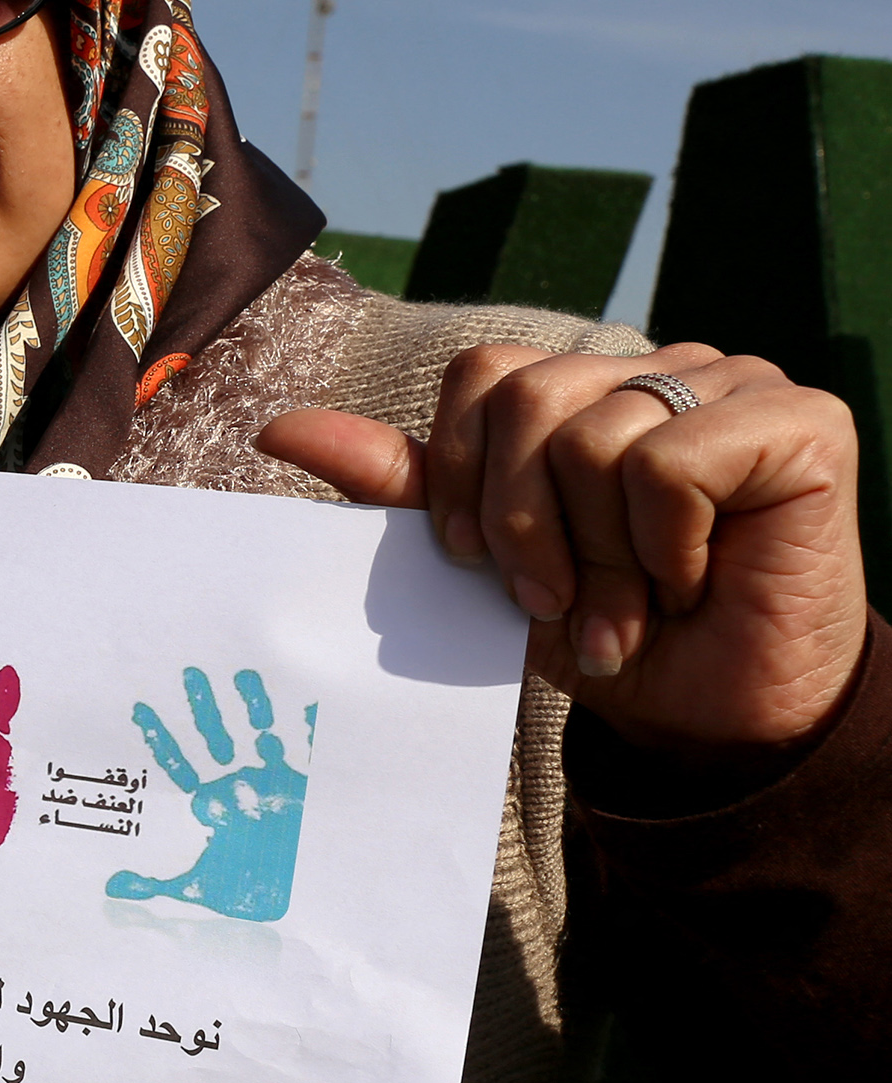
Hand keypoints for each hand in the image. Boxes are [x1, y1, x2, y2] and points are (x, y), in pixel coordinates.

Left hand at [108, 668, 311, 922]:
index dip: (160, 738)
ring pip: (256, 733)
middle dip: (203, 707)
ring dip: (250, 704)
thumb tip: (111, 887)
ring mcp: (270, 779)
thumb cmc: (246, 889)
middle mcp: (237, 781)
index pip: (178, 762)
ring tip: (241, 674)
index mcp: (209, 799)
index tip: (139, 709)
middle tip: (189, 672)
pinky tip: (304, 699)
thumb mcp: (197, 887)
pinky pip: (304, 749)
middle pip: (215, 737)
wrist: (296, 899)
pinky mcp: (305, 785)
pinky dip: (305, 725)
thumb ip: (155, 883)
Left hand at [261, 344, 865, 761]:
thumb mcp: (489, 558)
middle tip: (555, 601)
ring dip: (599, 558)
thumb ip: (406, 486)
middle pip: (529, 401)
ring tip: (629, 609)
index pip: (485, 376)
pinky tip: (694, 582)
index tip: (478, 562)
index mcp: (590, 385)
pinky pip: (672, 462)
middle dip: (525, 527)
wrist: (713, 717)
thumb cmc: (606, 630)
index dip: (463, 475)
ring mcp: (738, 383)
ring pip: (596, 438)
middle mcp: (664, 365)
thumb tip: (281, 426)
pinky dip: (664, 545)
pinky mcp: (801, 422)